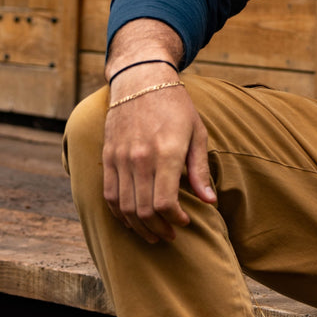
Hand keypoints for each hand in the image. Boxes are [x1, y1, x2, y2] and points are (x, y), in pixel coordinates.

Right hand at [102, 75, 215, 243]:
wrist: (141, 81)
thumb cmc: (176, 106)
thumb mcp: (197, 133)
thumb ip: (199, 169)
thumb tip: (209, 201)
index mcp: (165, 152)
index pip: (165, 202)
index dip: (175, 219)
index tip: (186, 222)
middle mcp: (139, 158)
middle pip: (143, 210)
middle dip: (158, 229)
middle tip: (170, 235)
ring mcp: (119, 158)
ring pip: (123, 207)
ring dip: (138, 227)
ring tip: (153, 233)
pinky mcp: (106, 157)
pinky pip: (108, 195)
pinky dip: (119, 213)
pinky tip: (132, 220)